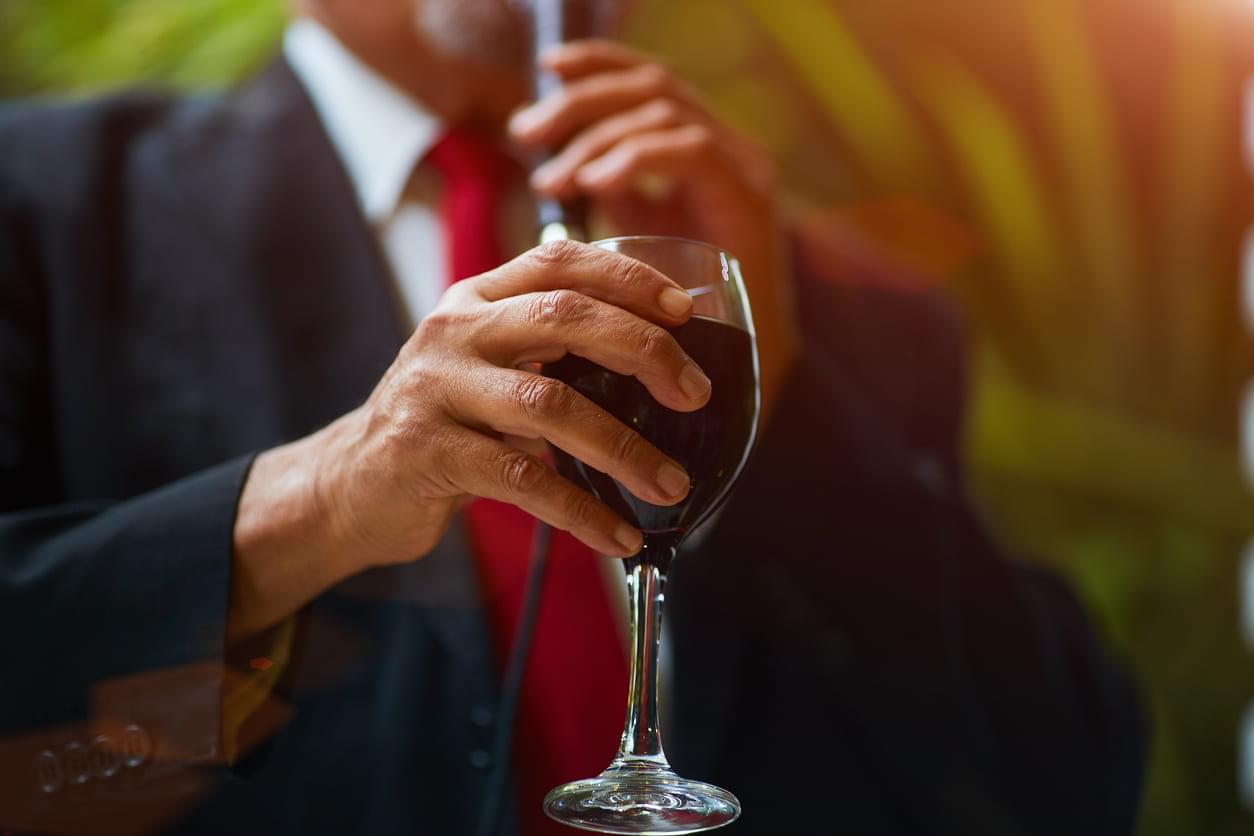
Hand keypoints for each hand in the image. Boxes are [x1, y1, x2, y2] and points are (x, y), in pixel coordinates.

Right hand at [229, 241, 708, 638]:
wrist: (350, 483)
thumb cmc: (444, 424)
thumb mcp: (488, 368)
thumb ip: (550, 353)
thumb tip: (662, 369)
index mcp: (476, 298)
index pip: (559, 261)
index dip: (627, 276)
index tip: (684, 308)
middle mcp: (453, 331)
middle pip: (563, 317)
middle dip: (643, 351)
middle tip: (694, 394)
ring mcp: (435, 389)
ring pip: (549, 405)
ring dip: (623, 449)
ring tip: (671, 485)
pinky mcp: (426, 452)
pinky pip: (521, 479)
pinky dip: (580, 511)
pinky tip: (618, 536)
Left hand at [509, 40, 797, 405]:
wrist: (730, 372)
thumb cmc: (675, 312)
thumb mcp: (634, 235)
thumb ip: (607, 193)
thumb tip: (549, 168)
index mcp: (700, 147)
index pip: (650, 78)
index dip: (599, 62)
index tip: (545, 72)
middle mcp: (728, 146)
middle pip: (651, 87)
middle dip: (581, 103)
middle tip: (526, 133)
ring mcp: (744, 168)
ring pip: (664, 112)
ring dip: (596, 138)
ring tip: (552, 179)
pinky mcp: (750, 199)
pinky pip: (690, 152)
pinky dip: (635, 159)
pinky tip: (594, 186)